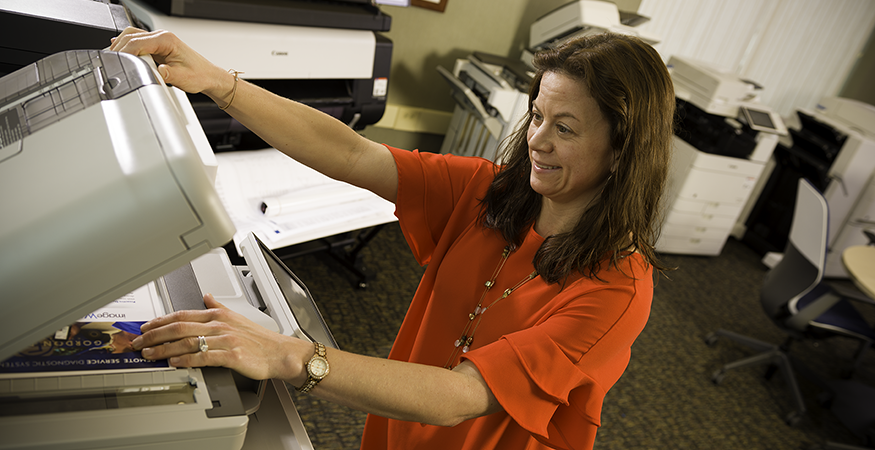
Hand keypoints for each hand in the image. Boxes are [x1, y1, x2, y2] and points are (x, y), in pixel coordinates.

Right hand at [109, 27, 230, 98]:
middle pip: (130, 36)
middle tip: (111, 63)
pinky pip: (137, 41)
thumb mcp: (183, 78)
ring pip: (131, 36)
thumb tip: (156, 72)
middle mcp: (162, 37)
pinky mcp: (157, 46)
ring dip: (121, 46)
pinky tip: (120, 52)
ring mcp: (159, 40)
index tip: (116, 62)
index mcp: (166, 40)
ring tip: (114, 60)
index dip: (124, 52)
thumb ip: (167, 75)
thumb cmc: (199, 75)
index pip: (137, 42)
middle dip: (118, 49)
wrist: (208, 76)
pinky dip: (126, 46)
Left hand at [132, 294, 304, 381]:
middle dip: (154, 334)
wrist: (279, 353)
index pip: (182, 314)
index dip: (159, 321)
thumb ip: (218, 306)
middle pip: (179, 326)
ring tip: (149, 354)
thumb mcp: (237, 316)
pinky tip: (174, 362)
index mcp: (218, 315)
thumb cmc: (260, 339)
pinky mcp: (231, 355)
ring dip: (164, 348)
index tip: (144, 327)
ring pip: (187, 341)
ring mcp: (225, 339)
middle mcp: (219, 325)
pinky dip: (186, 359)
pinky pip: (203, 356)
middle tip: (138, 342)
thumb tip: (206, 296)